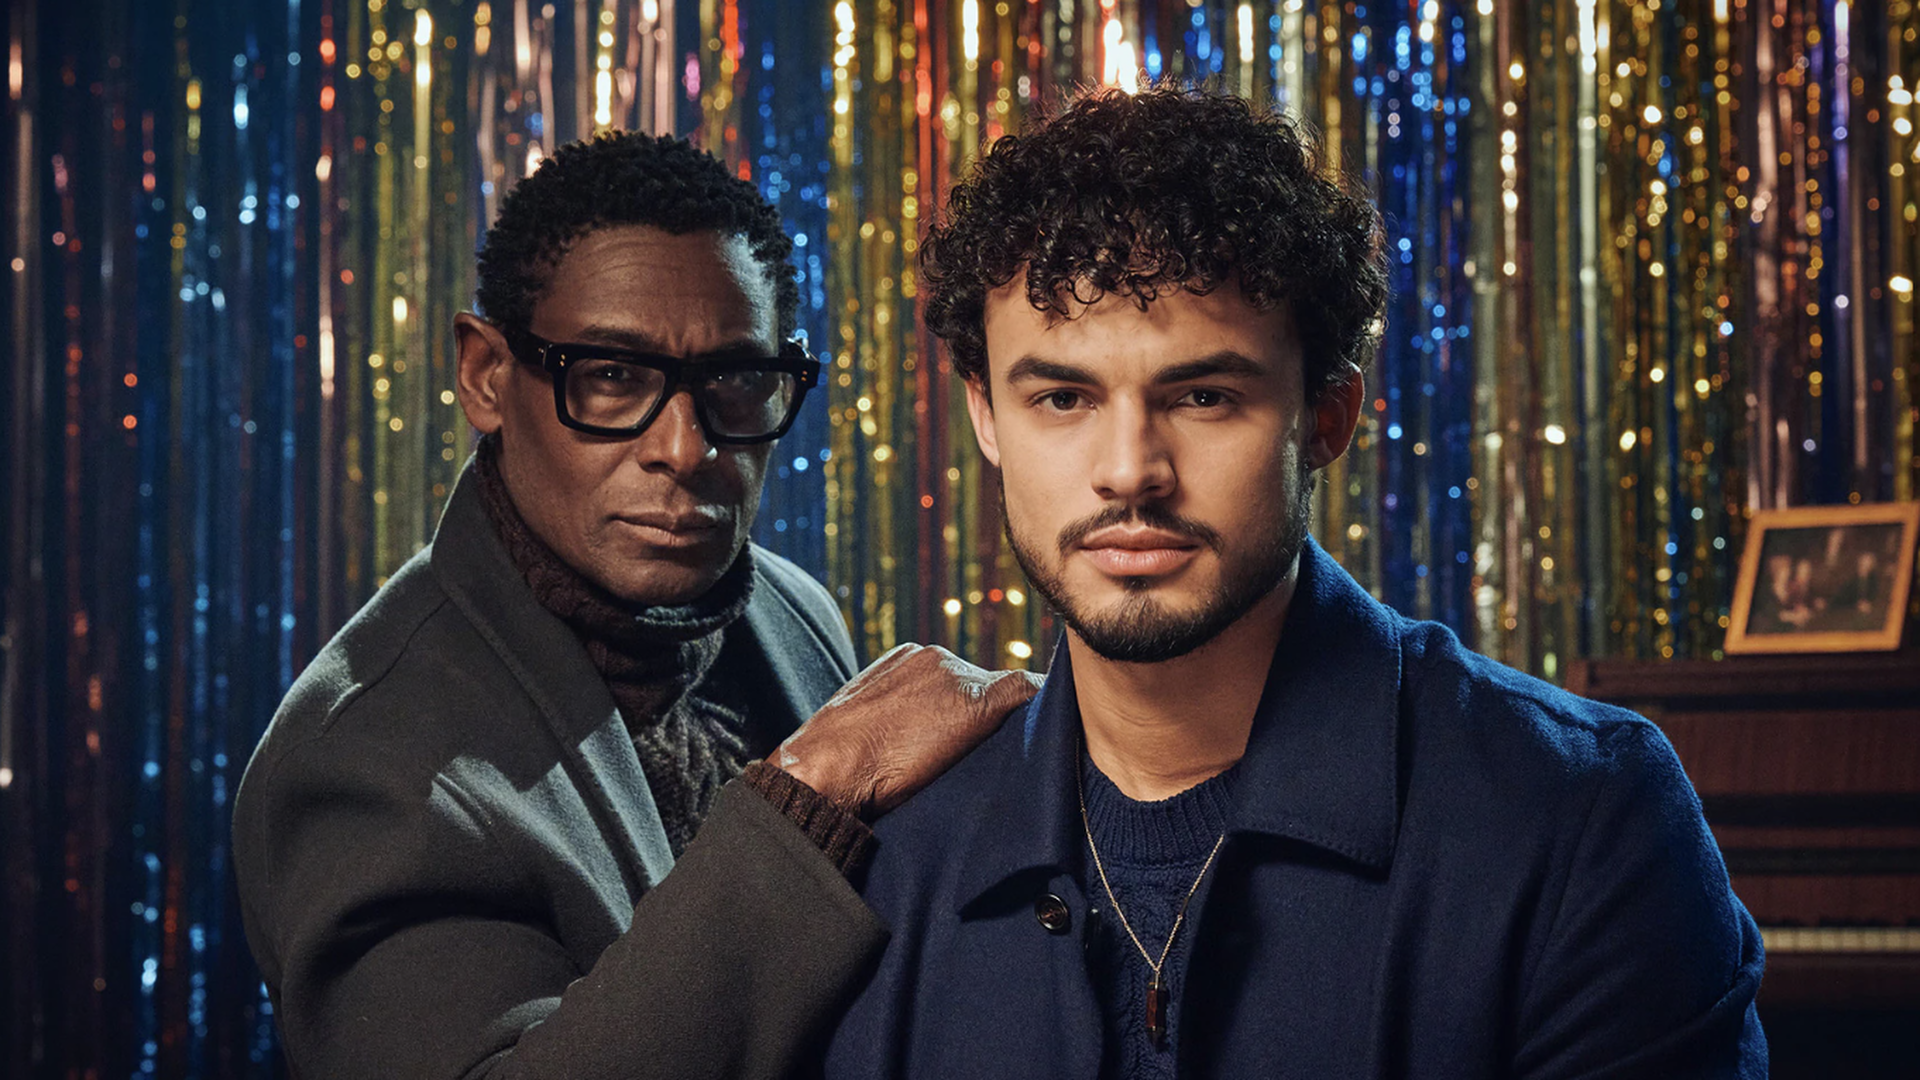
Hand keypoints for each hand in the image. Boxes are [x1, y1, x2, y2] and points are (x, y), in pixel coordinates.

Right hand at [772, 643, 1043, 819]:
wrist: (827, 771)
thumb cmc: (836, 764)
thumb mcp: (863, 725)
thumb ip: (893, 716)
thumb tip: (906, 740)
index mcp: (904, 658)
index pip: (953, 679)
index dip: (962, 712)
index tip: (966, 740)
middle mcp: (934, 656)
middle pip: (980, 684)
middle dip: (989, 715)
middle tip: (993, 751)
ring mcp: (958, 675)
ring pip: (1004, 693)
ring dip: (1011, 719)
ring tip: (1018, 747)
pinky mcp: (979, 702)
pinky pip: (1026, 693)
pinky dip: (1040, 704)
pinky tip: (1052, 725)